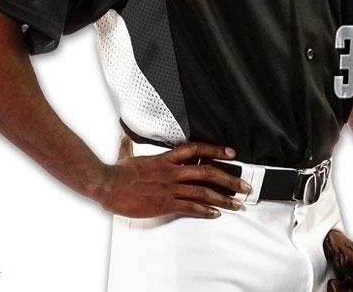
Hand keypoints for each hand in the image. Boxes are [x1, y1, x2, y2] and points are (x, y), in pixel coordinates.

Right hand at [95, 139, 250, 218]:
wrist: (107, 185)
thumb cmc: (117, 172)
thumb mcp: (126, 155)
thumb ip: (128, 146)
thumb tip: (124, 138)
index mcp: (167, 158)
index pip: (197, 150)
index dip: (216, 150)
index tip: (231, 153)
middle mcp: (173, 172)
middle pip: (207, 172)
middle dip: (229, 179)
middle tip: (244, 186)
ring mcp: (170, 188)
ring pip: (203, 192)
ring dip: (223, 198)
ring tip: (237, 204)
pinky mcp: (165, 204)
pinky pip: (190, 207)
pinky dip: (205, 211)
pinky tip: (215, 214)